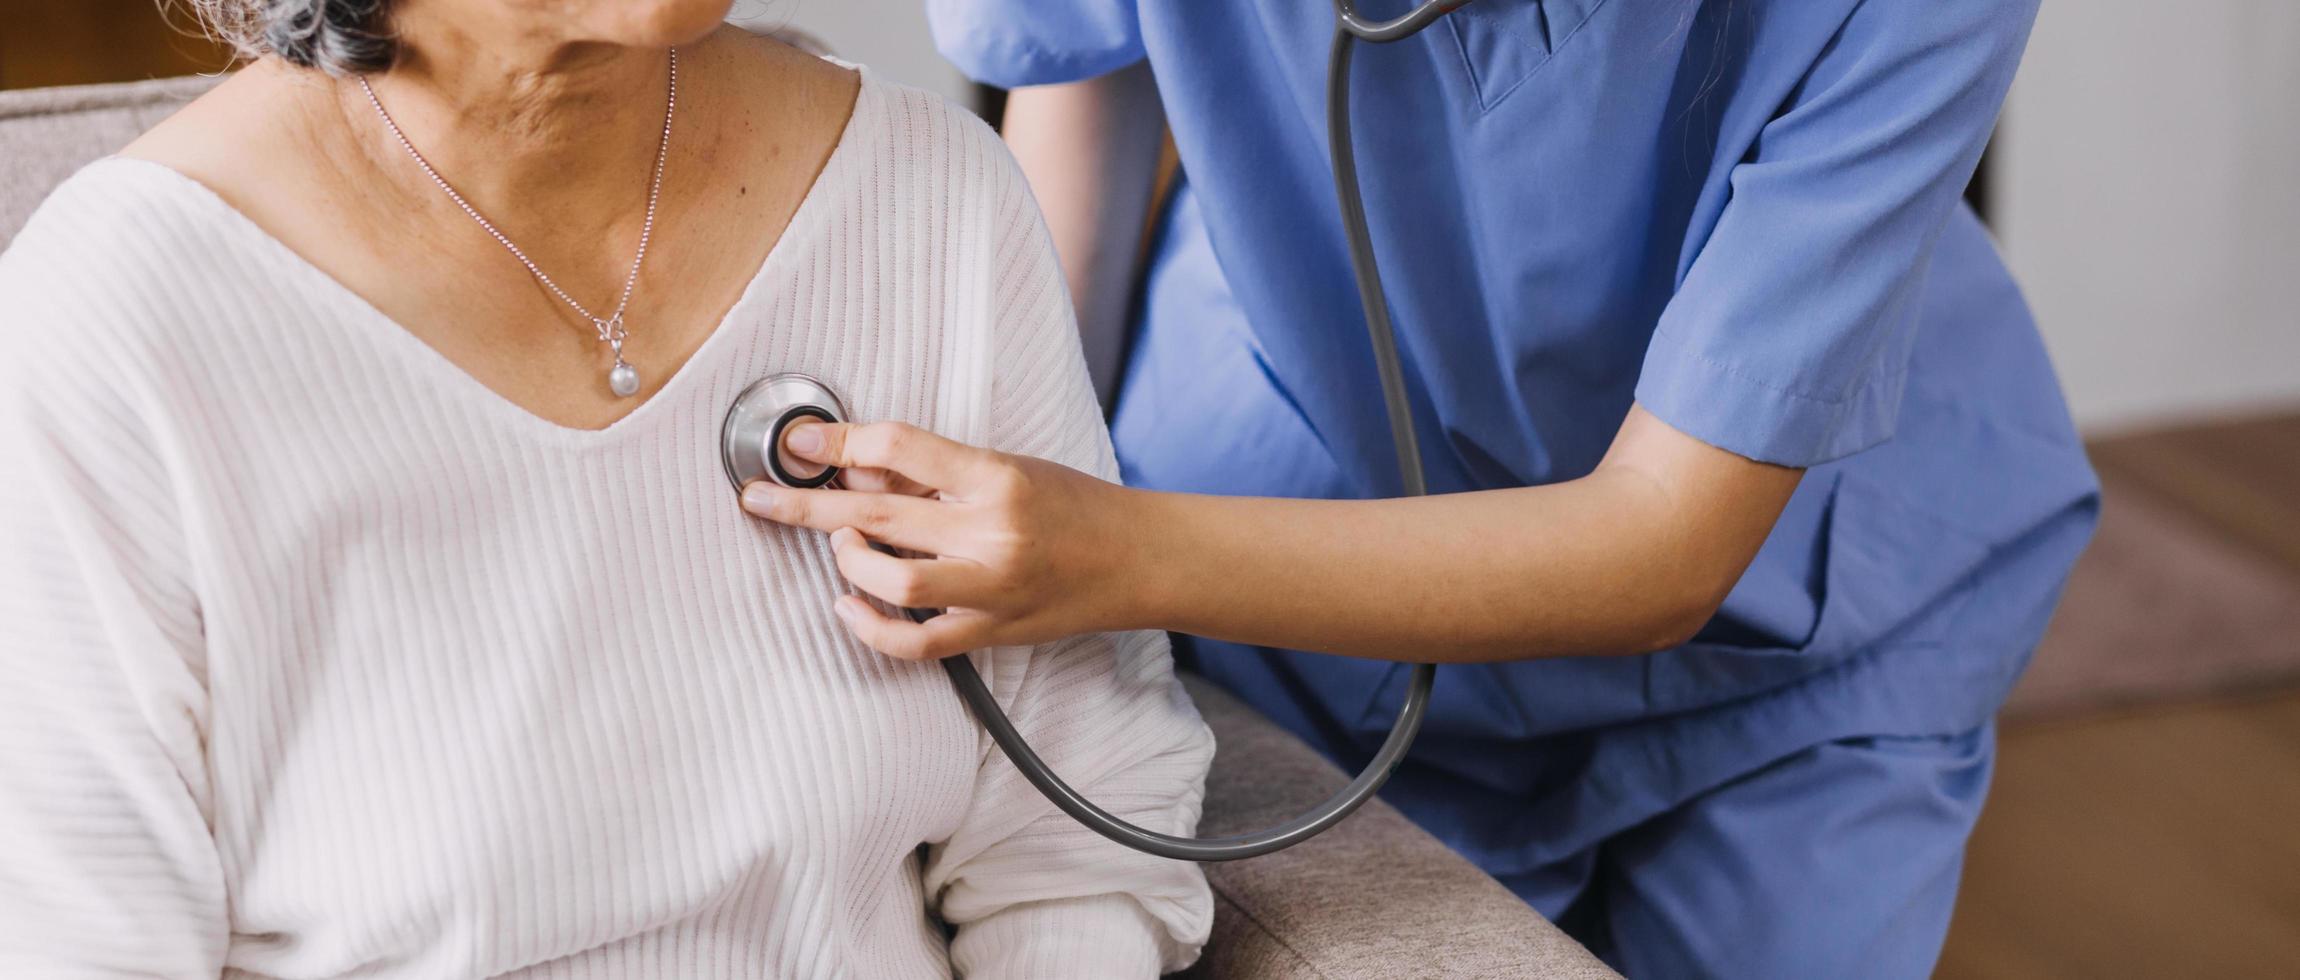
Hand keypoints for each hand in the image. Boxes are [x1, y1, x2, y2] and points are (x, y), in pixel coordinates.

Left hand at [738, 421, 1154, 659]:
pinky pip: (914, 642)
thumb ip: (934, 473)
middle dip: (807, 506)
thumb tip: (856, 470)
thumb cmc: (1075, 505)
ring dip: (850, 562)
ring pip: (890, 582)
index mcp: (998, 478)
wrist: (1137, 560)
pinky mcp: (990, 632)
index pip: (899, 449)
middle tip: (762, 496)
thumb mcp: (1008, 466)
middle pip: (877, 517)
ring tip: (844, 546)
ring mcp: (991, 590)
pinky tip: (848, 603)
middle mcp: (993, 535)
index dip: (839, 443)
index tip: (801, 443)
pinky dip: (869, 627)